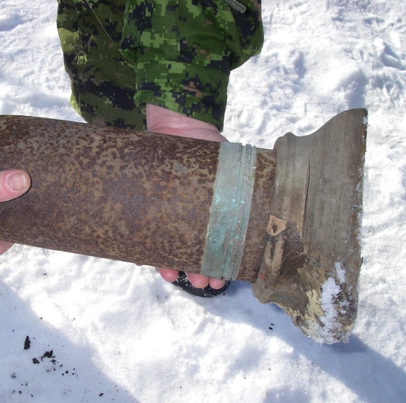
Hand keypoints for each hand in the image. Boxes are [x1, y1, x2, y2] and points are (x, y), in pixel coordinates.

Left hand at [146, 104, 227, 290]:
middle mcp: (193, 213)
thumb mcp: (227, 159)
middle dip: (199, 270)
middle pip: (196, 249)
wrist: (170, 116)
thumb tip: (259, 212)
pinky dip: (148, 248)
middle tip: (202, 283)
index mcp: (216, 208)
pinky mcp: (149, 206)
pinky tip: (147, 261)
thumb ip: (237, 181)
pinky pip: (148, 231)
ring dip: (175, 265)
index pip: (220, 242)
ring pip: (173, 245)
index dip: (221, 264)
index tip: (221, 280)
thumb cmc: (202, 138)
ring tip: (176, 277)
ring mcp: (171, 211)